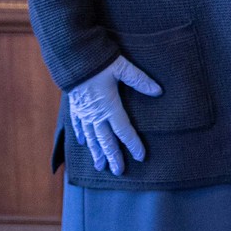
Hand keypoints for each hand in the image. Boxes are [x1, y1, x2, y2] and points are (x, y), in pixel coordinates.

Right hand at [67, 56, 160, 175]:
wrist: (71, 57)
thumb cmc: (99, 62)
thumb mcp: (123, 68)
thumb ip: (140, 80)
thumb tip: (159, 91)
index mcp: (109, 107)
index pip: (124, 131)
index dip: (133, 144)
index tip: (140, 157)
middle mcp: (95, 114)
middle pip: (106, 140)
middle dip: (113, 157)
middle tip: (119, 172)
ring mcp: (83, 112)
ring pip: (91, 138)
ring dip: (97, 152)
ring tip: (101, 167)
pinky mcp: (75, 107)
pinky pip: (78, 126)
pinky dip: (82, 136)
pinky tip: (85, 144)